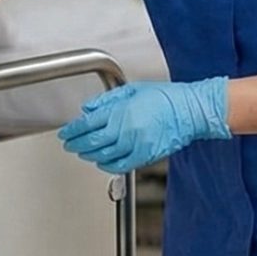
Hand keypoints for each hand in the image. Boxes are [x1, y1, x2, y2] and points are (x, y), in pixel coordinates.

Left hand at [58, 77, 231, 174]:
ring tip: (83, 152)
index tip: (66, 133)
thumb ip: (107, 100)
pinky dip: (107, 165)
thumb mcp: (133, 90)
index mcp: (120, 111)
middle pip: (90, 142)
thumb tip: (88, 109)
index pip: (86, 124)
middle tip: (69, 144)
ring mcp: (135, 144)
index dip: (72, 130)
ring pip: (102, 155)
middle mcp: (125, 129)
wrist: (191, 111)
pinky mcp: (145, 156)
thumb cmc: (166, 98)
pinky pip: (119, 165)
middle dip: (76, 144)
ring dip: (89, 155)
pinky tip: (102, 162)